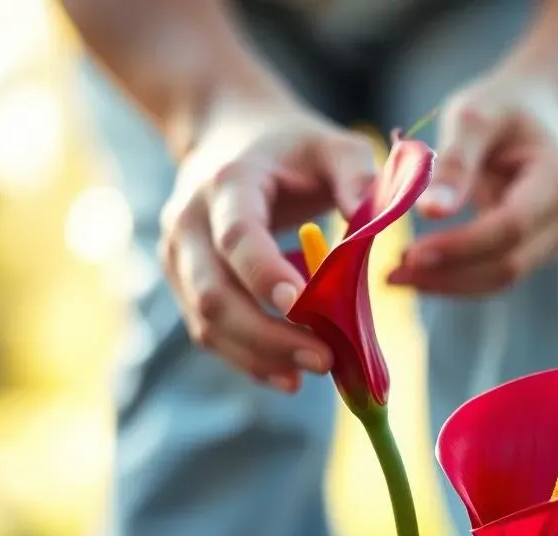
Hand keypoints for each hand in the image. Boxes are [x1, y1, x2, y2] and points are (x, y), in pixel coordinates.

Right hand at [160, 97, 376, 390]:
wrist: (228, 136)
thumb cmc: (292, 147)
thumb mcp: (332, 145)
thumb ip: (358, 176)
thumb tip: (378, 223)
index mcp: (227, 183)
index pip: (238, 236)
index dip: (266, 275)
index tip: (303, 307)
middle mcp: (189, 223)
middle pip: (214, 295)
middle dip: (270, 337)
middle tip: (324, 361)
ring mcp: (179, 258)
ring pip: (208, 323)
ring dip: (261, 356)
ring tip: (313, 371)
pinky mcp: (184, 286)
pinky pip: (211, 333)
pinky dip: (249, 360)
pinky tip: (288, 377)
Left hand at [387, 69, 557, 294]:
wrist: (539, 109)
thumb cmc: (504, 107)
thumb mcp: (475, 116)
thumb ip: (455, 162)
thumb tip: (431, 212)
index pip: (510, 229)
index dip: (461, 247)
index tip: (412, 253)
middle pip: (507, 265)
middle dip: (448, 274)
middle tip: (393, 273)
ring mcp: (555, 239)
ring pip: (500, 278)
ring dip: (448, 282)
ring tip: (400, 273)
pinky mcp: (537, 251)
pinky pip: (494, 273)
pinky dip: (456, 276)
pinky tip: (420, 268)